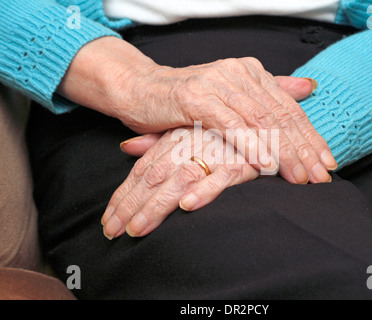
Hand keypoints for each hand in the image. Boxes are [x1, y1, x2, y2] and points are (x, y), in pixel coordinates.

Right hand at [59, 37, 336, 183]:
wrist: (140, 90)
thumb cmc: (186, 101)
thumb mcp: (232, 97)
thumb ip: (271, 91)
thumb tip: (308, 88)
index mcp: (252, 73)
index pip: (289, 109)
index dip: (311, 137)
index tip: (328, 163)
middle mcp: (239, 74)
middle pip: (280, 116)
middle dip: (304, 150)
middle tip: (320, 177)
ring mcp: (218, 84)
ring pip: (260, 121)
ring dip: (283, 152)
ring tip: (300, 177)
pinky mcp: (196, 98)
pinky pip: (230, 125)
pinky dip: (250, 145)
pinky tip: (266, 164)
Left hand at [101, 127, 258, 238]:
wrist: (261, 122)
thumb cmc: (222, 132)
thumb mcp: (186, 132)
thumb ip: (156, 141)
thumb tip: (125, 147)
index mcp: (176, 139)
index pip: (144, 170)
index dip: (124, 195)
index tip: (108, 219)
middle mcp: (191, 146)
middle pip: (155, 178)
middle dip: (130, 206)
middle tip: (112, 232)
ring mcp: (215, 153)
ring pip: (180, 180)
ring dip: (157, 205)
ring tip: (137, 229)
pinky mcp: (241, 161)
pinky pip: (222, 176)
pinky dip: (205, 189)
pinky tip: (186, 205)